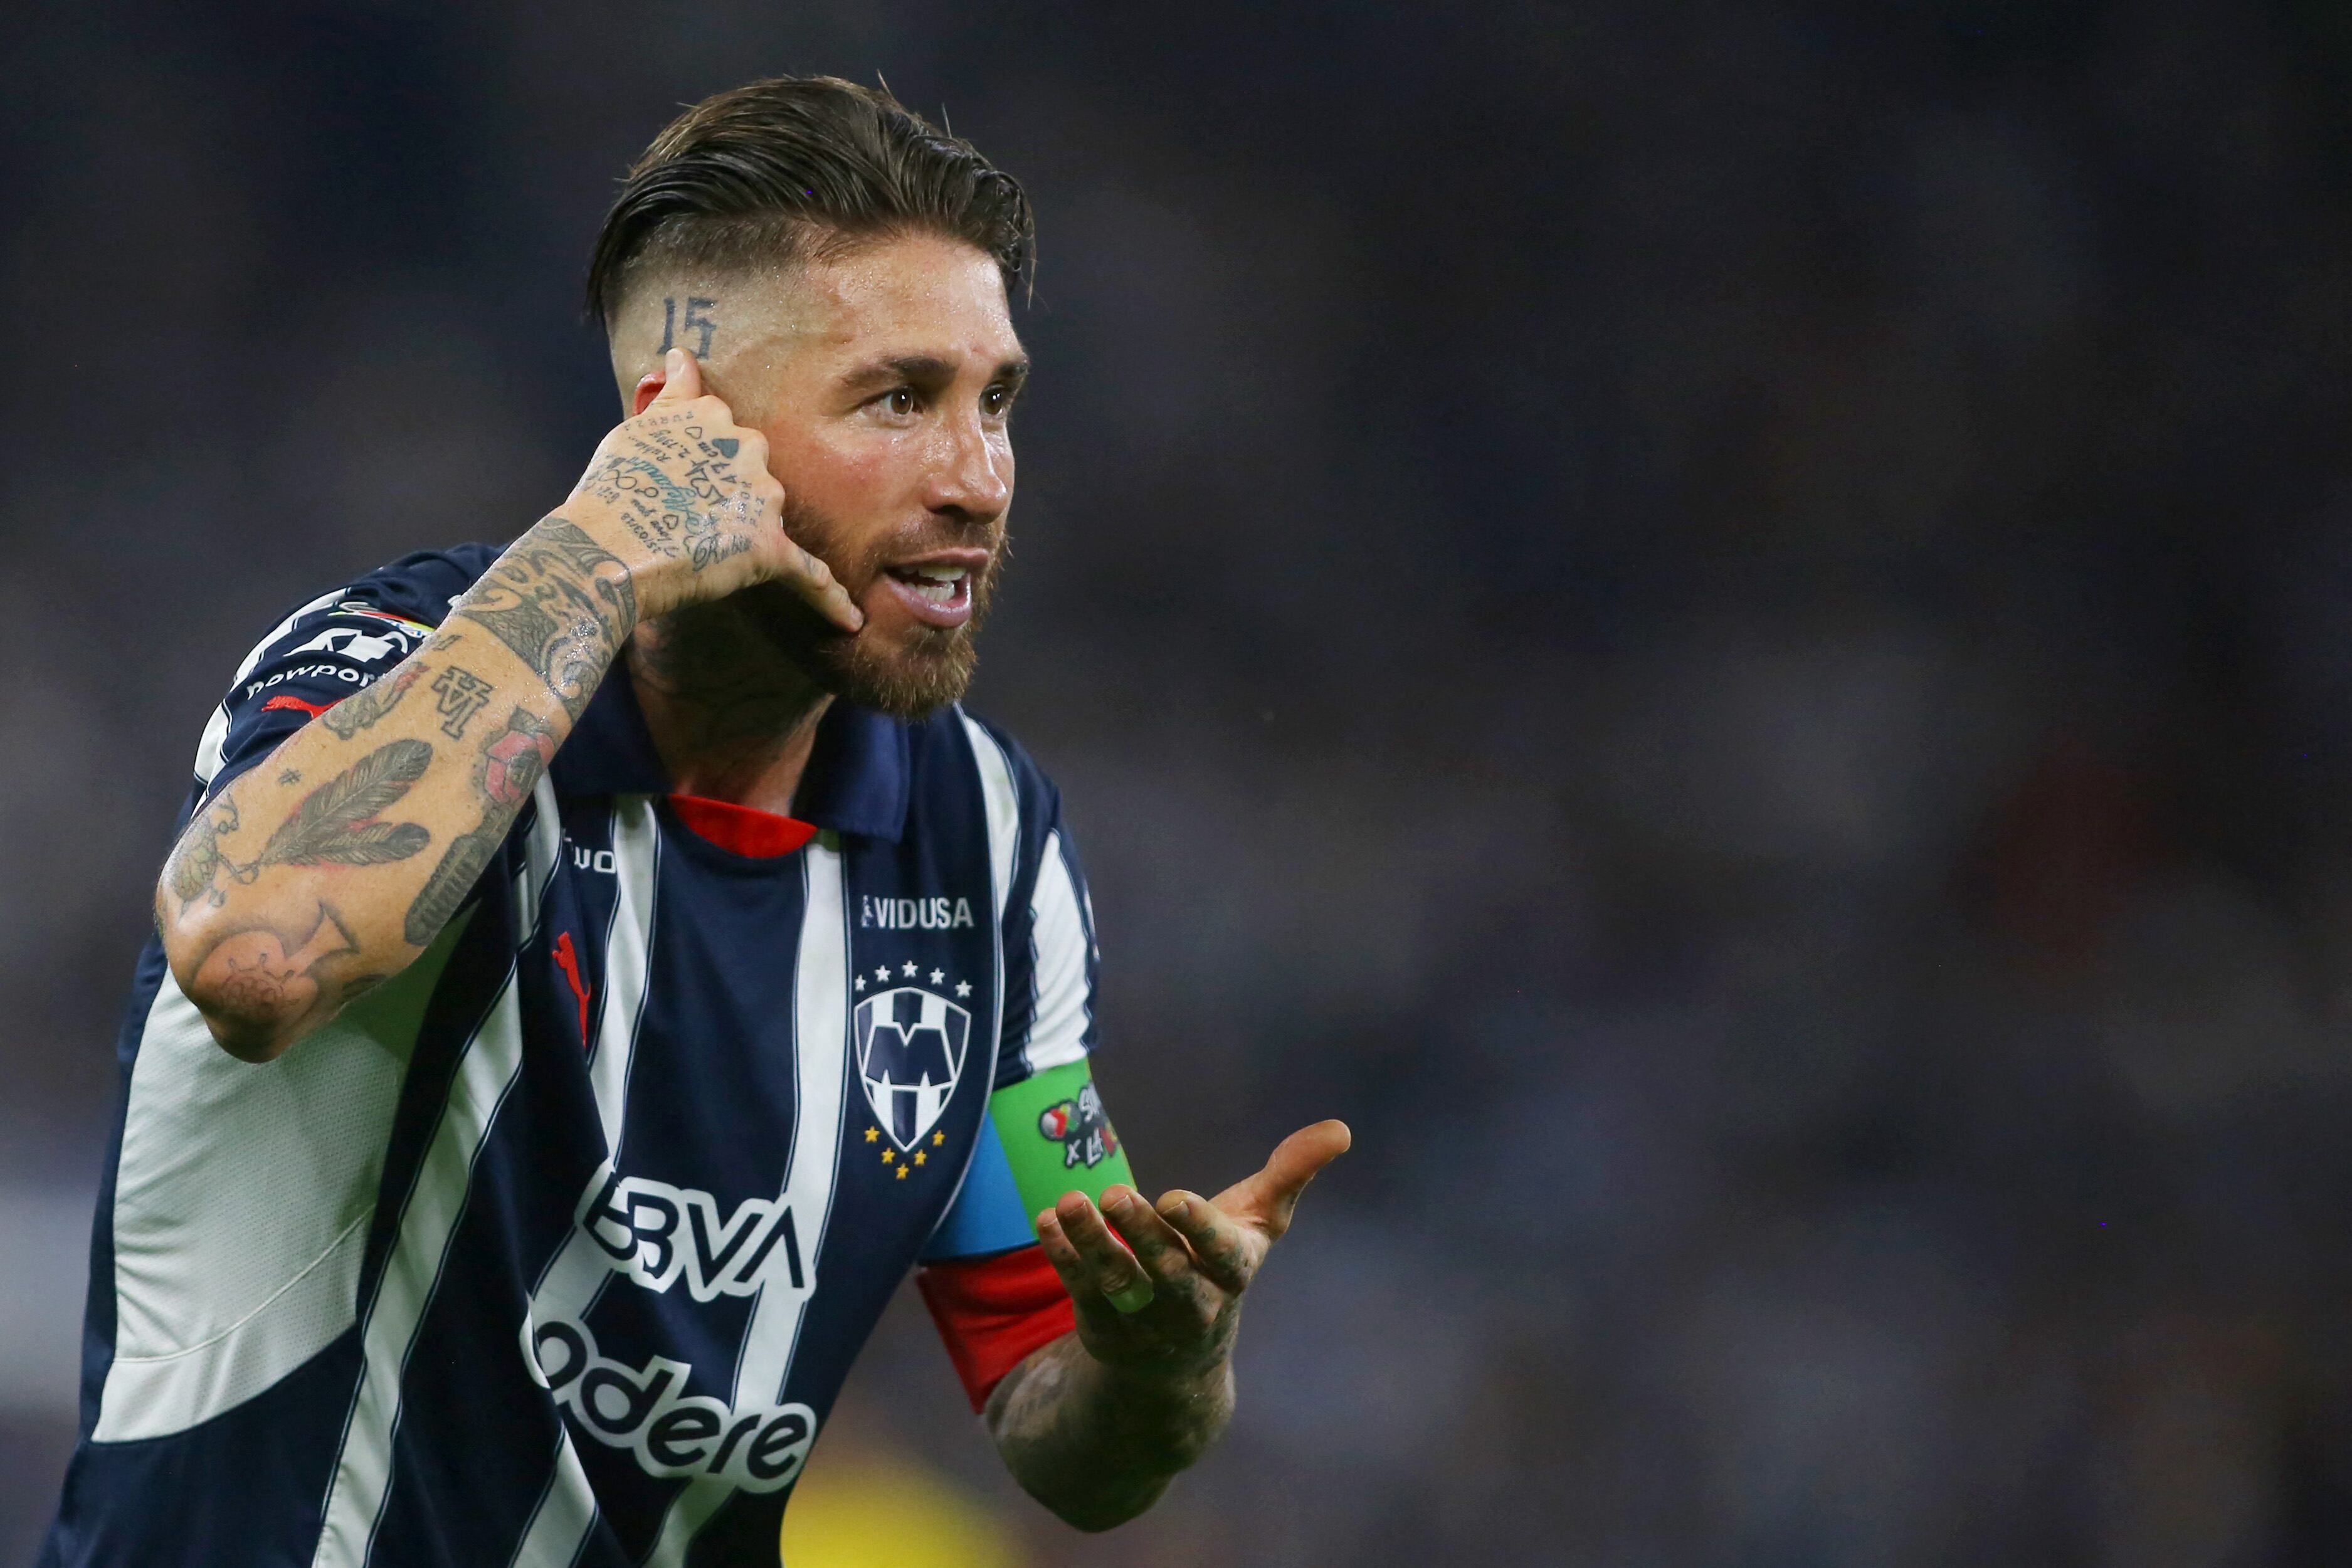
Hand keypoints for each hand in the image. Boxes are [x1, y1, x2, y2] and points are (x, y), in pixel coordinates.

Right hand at [564, 348, 861, 628]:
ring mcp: (761, 499)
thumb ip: (672, 395)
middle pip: (752, 474)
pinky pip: (810, 576)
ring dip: (745, 534)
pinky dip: (831, 600)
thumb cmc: (609, 492)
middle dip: (725, 495)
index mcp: (713, 415)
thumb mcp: (636, 427)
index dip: (701, 460)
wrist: (603, 550)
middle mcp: (747, 448)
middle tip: (677, 517)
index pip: (725, 432)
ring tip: (697, 553)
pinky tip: (852, 621)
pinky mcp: (768, 550)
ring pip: (770, 517)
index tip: (679, 476)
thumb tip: (681, 355)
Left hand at [1035, 1120, 1350, 1375]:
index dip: (1199, 1228)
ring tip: (1068, 1202)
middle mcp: (1192, 1303)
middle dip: (1139, 1234)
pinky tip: (1046, 1219)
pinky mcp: (1105, 1327)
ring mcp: (1145, 1320)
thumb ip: (1291, 1174)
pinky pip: (1080, 1290)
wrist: (1179, 1362)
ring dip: (1091, 1244)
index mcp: (1232, 1273)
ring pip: (1117, 1284)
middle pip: (1166, 1272)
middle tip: (1113, 1193)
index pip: (1221, 1254)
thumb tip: (1341, 1129)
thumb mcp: (1259, 1224)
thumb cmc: (1222, 1267)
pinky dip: (1062, 1255)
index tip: (1174, 1198)